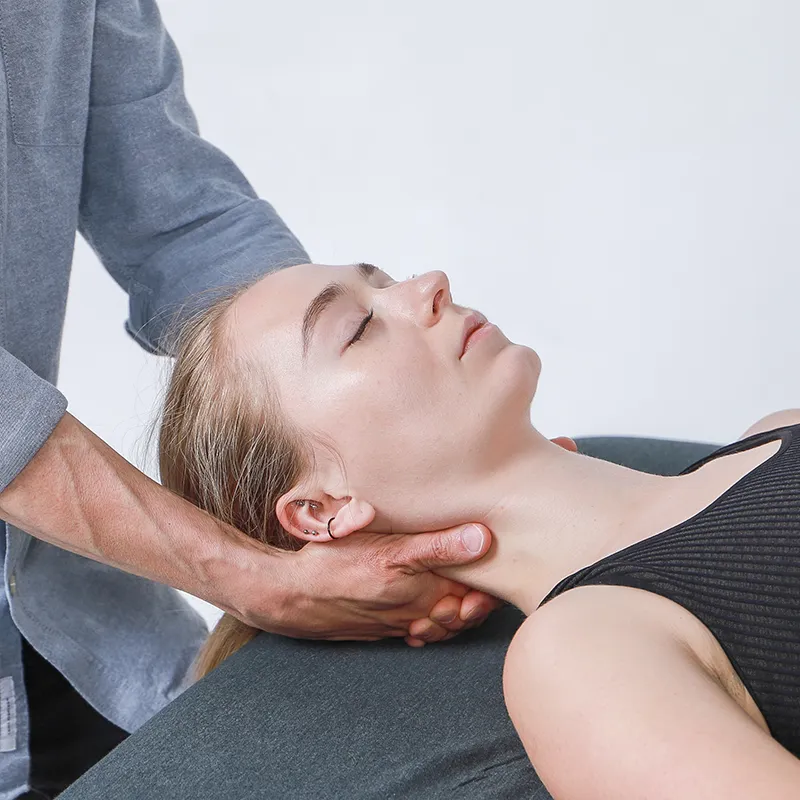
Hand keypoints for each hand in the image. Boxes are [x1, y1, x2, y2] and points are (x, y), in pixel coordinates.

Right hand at [240, 523, 497, 642]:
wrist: (291, 595)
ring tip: (459, 596)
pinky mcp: (378, 628)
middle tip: (484, 584)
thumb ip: (439, 547)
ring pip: (438, 626)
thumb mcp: (391, 550)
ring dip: (452, 614)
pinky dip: (425, 624)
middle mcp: (414, 615)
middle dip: (476, 603)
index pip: (474, 598)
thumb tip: (483, 538)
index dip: (490, 588)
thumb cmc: (338, 566)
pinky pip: (413, 631)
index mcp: (424, 594)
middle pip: (460, 616)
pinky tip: (424, 612)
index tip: (499, 569)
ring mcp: (395, 624)